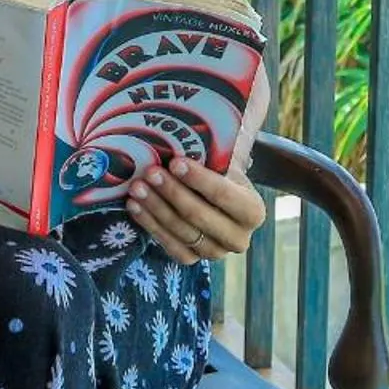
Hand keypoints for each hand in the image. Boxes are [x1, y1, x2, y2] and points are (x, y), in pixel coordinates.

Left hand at [125, 153, 265, 265]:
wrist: (217, 198)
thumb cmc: (220, 173)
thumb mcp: (226, 163)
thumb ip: (216, 153)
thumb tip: (194, 128)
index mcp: (253, 211)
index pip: (224, 195)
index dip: (198, 179)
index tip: (175, 162)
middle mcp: (239, 238)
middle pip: (199, 215)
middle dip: (171, 192)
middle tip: (150, 173)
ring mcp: (216, 252)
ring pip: (181, 231)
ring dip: (155, 208)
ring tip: (137, 188)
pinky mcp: (194, 260)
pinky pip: (170, 246)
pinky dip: (150, 225)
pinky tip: (135, 207)